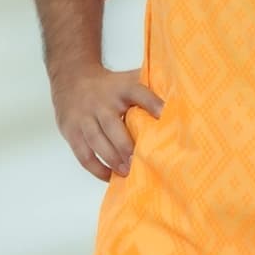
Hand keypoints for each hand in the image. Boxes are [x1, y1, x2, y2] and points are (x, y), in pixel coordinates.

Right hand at [51, 64, 163, 181]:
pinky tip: (109, 176)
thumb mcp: (128, 80)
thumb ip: (151, 88)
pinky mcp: (71, 131)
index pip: (138, 93)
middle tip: (140, 160)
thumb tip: (182, 102)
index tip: (165, 114)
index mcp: (121, 89)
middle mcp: (101, 102)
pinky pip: (83, 153)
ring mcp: (84, 117)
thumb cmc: (109, 85)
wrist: (72, 78)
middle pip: (112, 124)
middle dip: (125, 145)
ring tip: (126, 172)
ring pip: (96, 140)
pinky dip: (96, 168)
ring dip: (111, 159)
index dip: (152, 103)